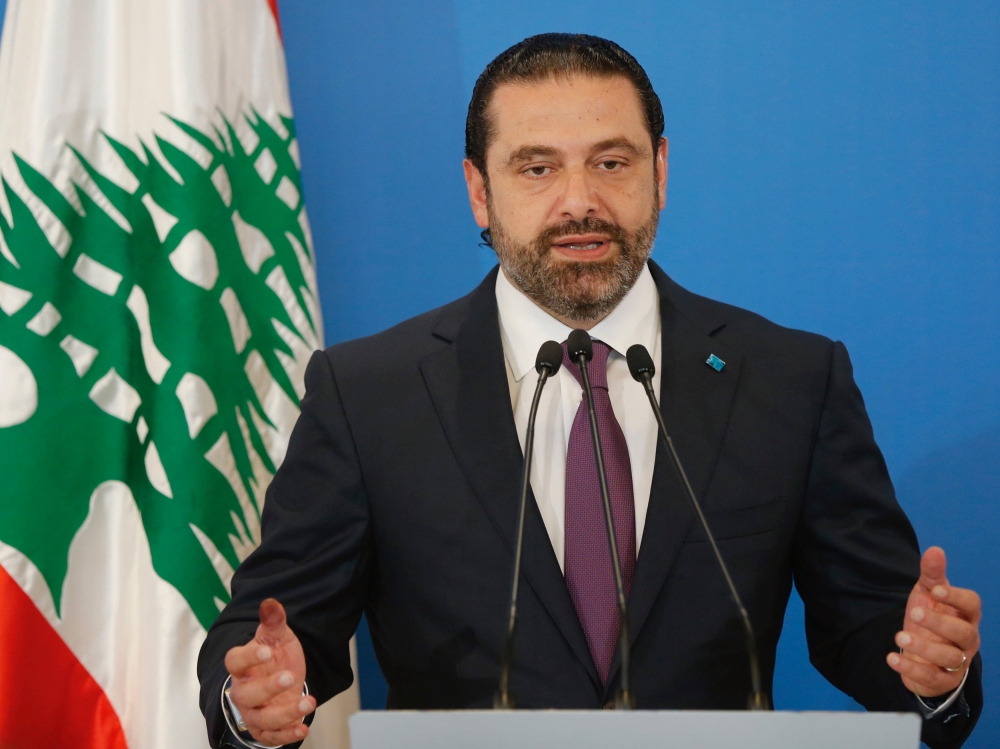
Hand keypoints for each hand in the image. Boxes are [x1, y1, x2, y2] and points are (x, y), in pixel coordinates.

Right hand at [224, 599, 315, 745]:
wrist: (282, 679)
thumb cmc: (275, 657)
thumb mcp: (278, 637)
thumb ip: (273, 621)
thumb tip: (270, 602)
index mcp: (242, 666)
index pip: (235, 662)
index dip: (249, 657)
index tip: (267, 650)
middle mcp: (243, 691)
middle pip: (247, 694)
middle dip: (268, 688)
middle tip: (290, 677)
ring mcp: (254, 713)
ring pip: (262, 719)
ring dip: (285, 714)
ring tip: (308, 702)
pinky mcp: (266, 729)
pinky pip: (272, 737)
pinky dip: (287, 735)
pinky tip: (303, 728)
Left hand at [887, 547, 980, 697]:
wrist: (922, 650)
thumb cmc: (930, 616)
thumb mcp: (927, 593)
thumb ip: (931, 574)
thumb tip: (935, 550)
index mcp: (965, 615)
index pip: (972, 605)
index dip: (956, 597)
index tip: (934, 590)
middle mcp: (967, 639)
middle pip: (963, 633)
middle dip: (940, 623)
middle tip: (914, 612)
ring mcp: (957, 662)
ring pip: (950, 658)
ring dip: (925, 647)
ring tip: (900, 636)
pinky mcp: (943, 680)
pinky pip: (932, 678)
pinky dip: (911, 668)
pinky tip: (891, 657)